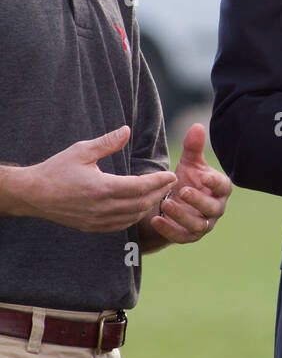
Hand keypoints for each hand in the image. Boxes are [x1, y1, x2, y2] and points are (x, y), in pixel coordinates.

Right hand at [1, 127, 175, 230]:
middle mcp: (102, 207)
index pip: (140, 187)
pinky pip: (120, 226)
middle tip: (170, 183)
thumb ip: (107, 142)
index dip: (159, 181)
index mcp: (102, 187)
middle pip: (140, 203)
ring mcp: (97, 221)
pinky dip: (134, 217)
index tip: (172, 175)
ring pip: (132, 217)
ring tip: (158, 194)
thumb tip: (127, 130)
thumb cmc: (57, 169)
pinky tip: (138, 207)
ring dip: (148, 206)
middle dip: (158, 193)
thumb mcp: (82, 150)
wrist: (34, 194)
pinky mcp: (92, 227)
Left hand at [147, 123, 231, 244]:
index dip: (214, 182)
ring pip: (197, 225)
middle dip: (197, 201)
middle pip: (211, 208)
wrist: (174, 201)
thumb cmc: (187, 178)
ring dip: (181, 216)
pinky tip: (155, 220)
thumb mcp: (189, 162)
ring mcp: (204, 224)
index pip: (222, 186)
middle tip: (181, 191)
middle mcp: (215, 208)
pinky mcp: (189, 236)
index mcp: (220, 189)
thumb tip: (197, 127)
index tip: (203, 176)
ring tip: (165, 204)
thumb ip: (193, 147)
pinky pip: (181, 236)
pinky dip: (168, 230)